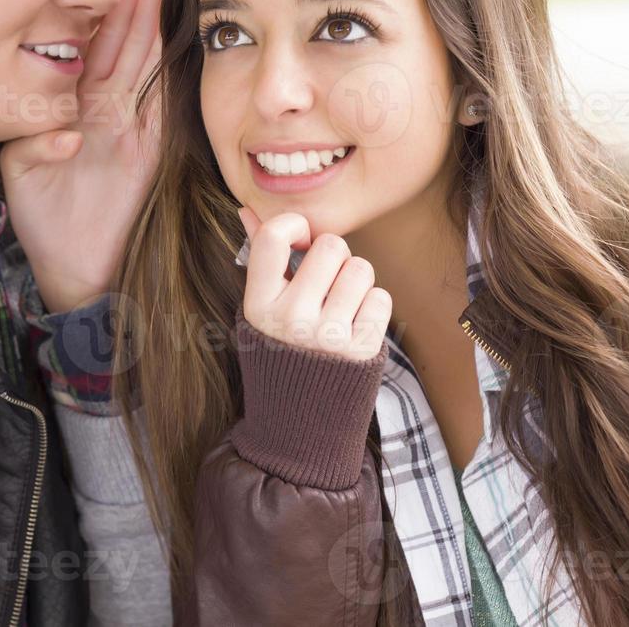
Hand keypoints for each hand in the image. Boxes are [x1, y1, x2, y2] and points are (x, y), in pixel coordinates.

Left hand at [0, 0, 168, 313]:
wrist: (76, 272)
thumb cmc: (48, 221)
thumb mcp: (23, 168)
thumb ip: (32, 136)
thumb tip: (59, 128)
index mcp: (82, 108)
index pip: (99, 48)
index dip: (109, 9)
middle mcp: (113, 113)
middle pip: (131, 44)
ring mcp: (135, 131)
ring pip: (148, 66)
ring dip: (157, 23)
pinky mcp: (150, 155)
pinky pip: (162, 107)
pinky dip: (170, 76)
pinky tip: (179, 39)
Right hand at [237, 207, 390, 361]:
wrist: (300, 418)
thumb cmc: (281, 348)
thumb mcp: (260, 308)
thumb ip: (260, 257)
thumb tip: (248, 210)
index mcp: (259, 304)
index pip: (273, 236)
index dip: (295, 226)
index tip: (302, 242)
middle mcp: (290, 319)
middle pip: (331, 246)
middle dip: (335, 256)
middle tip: (327, 281)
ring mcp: (327, 336)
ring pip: (360, 268)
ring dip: (356, 280)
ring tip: (341, 303)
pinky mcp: (360, 350)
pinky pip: (380, 298)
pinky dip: (372, 307)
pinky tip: (354, 324)